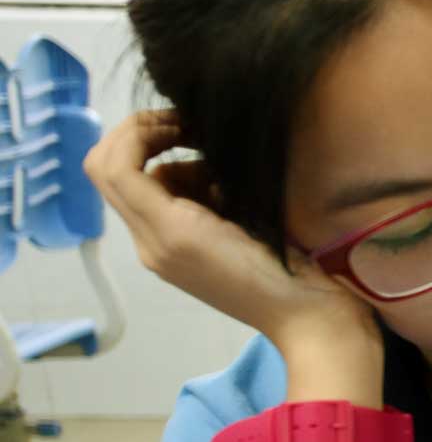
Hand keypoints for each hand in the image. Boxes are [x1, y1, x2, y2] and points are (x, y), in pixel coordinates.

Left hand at [85, 110, 374, 350]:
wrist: (310, 319)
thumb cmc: (280, 275)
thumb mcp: (231, 222)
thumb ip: (189, 185)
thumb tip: (176, 152)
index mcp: (160, 235)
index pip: (113, 166)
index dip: (138, 131)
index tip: (184, 121)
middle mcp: (152, 242)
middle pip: (111, 169)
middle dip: (141, 137)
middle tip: (186, 128)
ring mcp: (168, 249)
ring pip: (143, 181)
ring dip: (171, 159)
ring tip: (220, 168)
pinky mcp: (188, 252)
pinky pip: (168, 202)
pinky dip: (188, 183)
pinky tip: (227, 191)